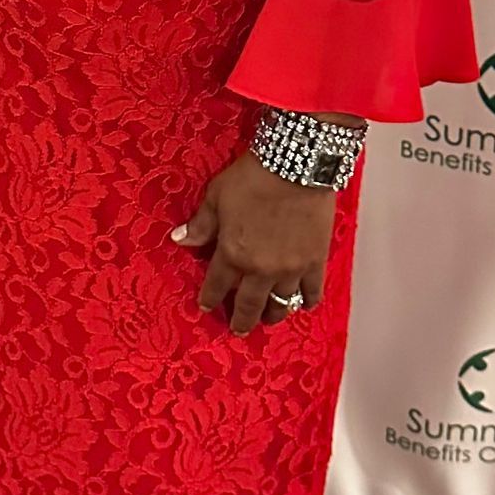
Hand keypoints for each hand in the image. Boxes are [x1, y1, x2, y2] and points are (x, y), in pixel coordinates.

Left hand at [173, 154, 331, 337]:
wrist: (296, 166)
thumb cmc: (253, 177)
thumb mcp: (217, 197)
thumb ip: (201, 224)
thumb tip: (179, 239)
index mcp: (233, 254)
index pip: (216, 286)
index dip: (209, 298)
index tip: (206, 306)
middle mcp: (261, 269)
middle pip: (249, 306)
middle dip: (241, 320)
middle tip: (238, 329)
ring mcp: (291, 269)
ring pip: (281, 305)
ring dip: (273, 315)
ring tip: (268, 319)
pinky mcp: (315, 261)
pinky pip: (312, 291)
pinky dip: (307, 301)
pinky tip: (303, 304)